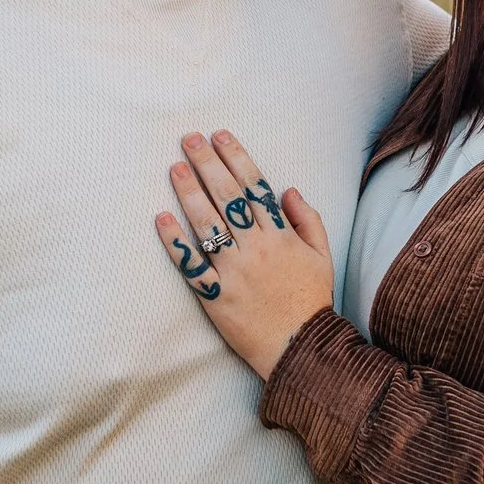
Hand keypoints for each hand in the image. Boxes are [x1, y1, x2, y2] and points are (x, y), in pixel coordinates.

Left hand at [155, 130, 334, 378]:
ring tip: (175, 167)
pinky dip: (175, 241)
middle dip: (207, 164)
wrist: (301, 347)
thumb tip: (289, 189)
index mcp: (280, 235)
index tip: (220, 136)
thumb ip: (308, 220)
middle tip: (188, 139)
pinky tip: (161, 219)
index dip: (236, 158)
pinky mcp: (215, 295)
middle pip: (227, 197)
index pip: (255, 187)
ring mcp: (233, 271)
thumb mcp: (322, 256)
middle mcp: (256, 247)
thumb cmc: (310, 300)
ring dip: (189, 193)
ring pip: (208, 224)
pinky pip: (191, 265)